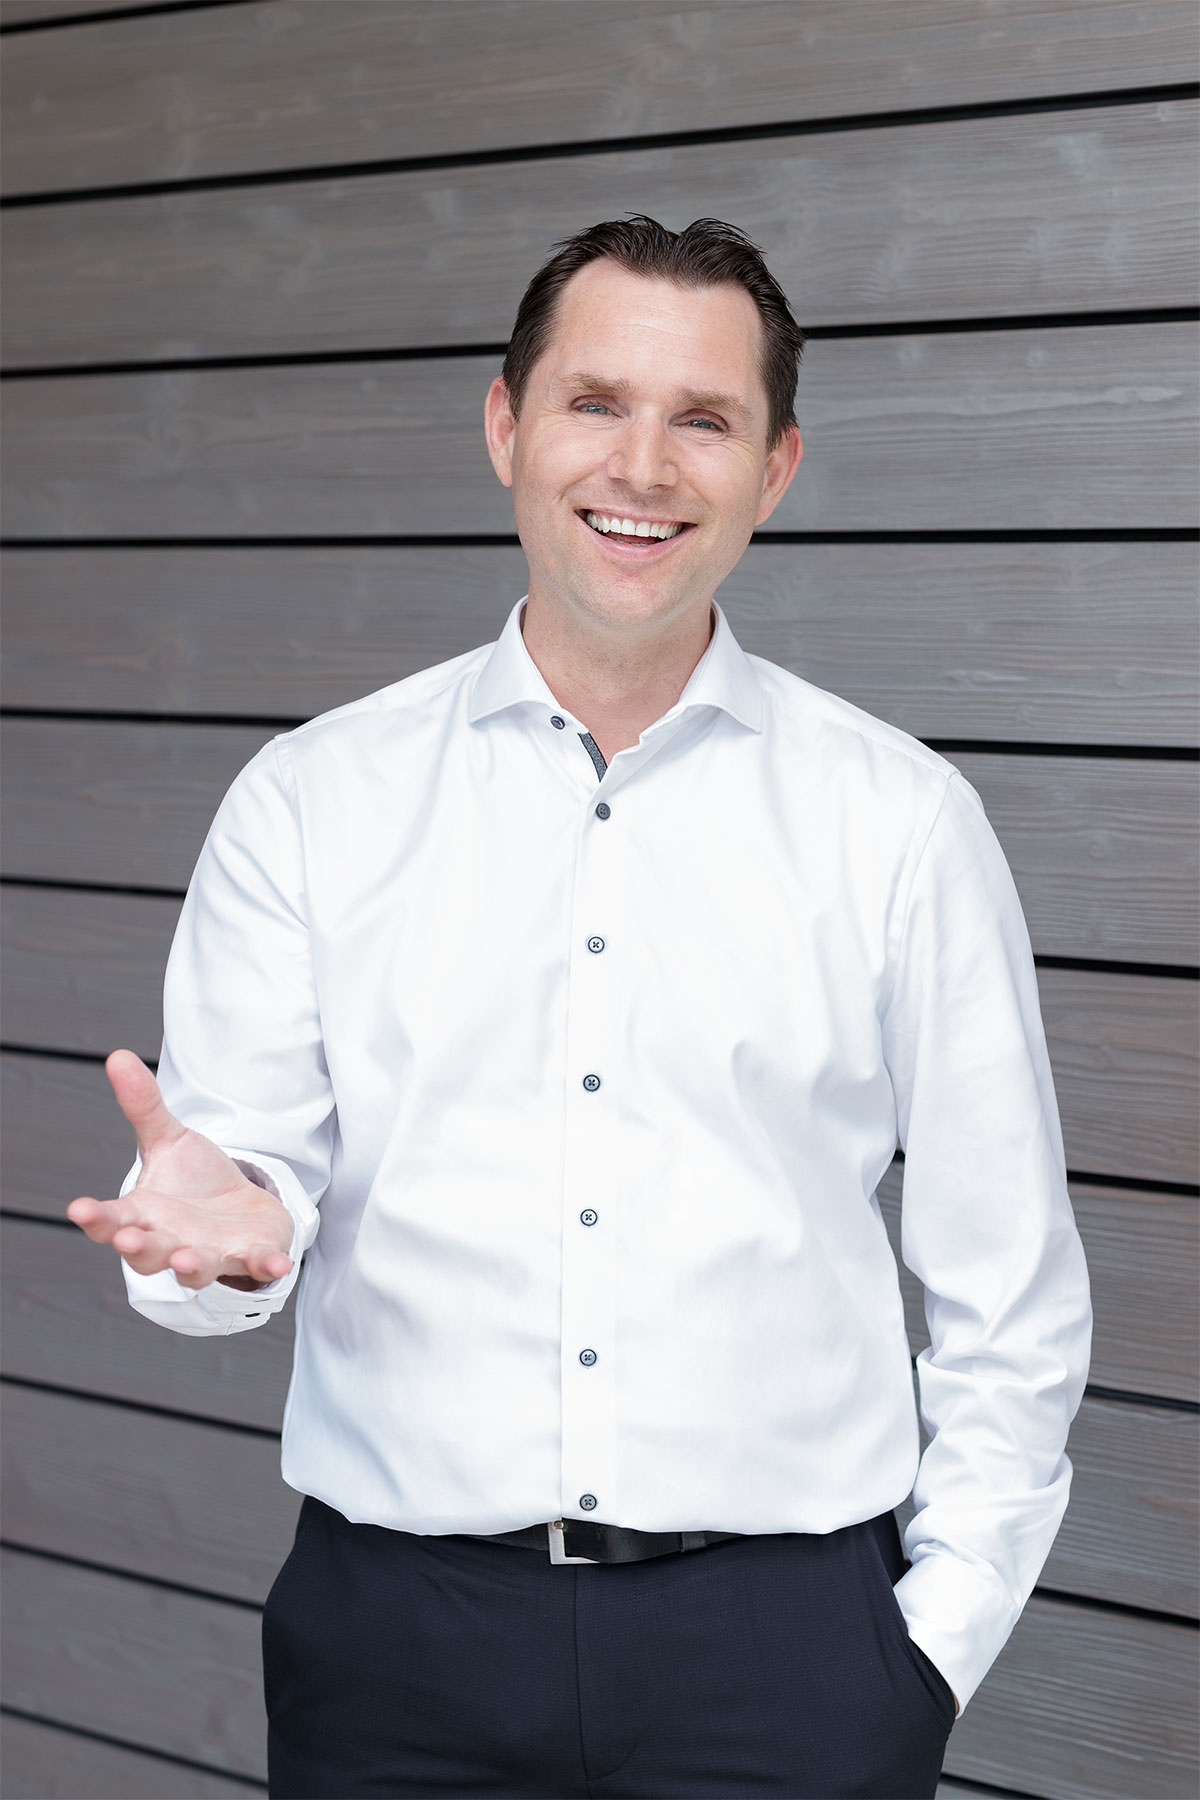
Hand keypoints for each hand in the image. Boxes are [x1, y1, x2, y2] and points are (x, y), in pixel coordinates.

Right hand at [67, 1049, 293, 1290]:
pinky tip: (277, 1265)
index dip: (95, 1217)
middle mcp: (171, 1242)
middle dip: (140, 1249)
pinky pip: (257, 1265)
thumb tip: (117, 1055)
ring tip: (185, 1259)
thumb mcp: (169, 1140)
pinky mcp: (249, 1256)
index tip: (78, 1208)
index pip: (110, 1220)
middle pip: (147, 1254)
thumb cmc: (193, 1181)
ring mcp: (210, 1253)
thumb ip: (144, 1106)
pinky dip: (266, 1266)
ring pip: (195, 1269)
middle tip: (129, 1240)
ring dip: (190, 1266)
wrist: (239, 1209)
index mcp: (143, 1215)